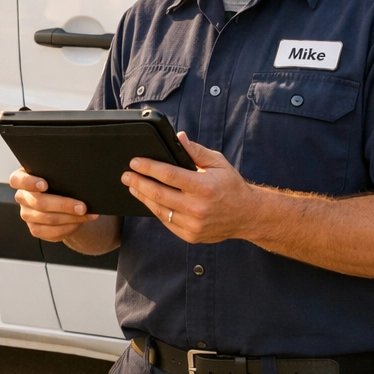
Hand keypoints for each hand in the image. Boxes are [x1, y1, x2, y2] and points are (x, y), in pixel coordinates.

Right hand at [9, 167, 99, 242]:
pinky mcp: (35, 229)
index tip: (44, 185)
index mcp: (22, 179)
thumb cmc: (60, 184)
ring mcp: (27, 214)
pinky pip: (50, 232)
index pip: (17, 180)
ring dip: (71, 218)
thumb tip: (77, 183)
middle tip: (82, 207)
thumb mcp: (58, 176)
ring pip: (48, 219)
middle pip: (39, 202)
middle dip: (64, 205)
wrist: (64, 202)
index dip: (29, 183)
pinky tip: (78, 223)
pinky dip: (67, 228)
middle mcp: (22, 197)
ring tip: (87, 215)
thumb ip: (60, 176)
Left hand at [122, 132, 260, 243]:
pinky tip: (147, 200)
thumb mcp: (218, 163)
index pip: (169, 175)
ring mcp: (193, 224)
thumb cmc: (231, 186)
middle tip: (126, 175)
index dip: (148, 167)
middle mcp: (197, 208)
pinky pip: (166, 221)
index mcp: (204, 187)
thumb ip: (196, 151)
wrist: (247, 215)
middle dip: (138, 182)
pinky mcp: (190, 236)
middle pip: (158, 193)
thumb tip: (178, 137)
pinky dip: (154, 209)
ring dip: (142, 196)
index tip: (134, 161)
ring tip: (132, 186)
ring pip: (159, 209)